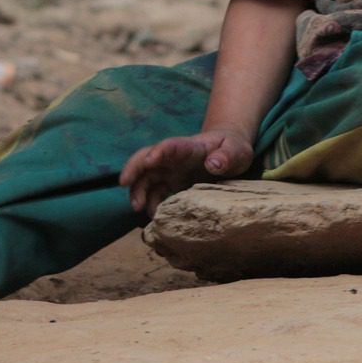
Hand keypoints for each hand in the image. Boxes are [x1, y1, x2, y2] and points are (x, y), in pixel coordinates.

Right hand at [120, 128, 253, 217]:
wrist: (229, 153)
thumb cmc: (233, 149)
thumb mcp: (237, 151)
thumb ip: (227, 157)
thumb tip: (212, 164)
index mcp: (189, 147)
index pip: (170, 146)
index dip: (158, 152)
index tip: (149, 161)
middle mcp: (173, 158)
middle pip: (146, 159)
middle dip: (133, 169)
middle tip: (124, 183)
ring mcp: (170, 172)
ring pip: (146, 178)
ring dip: (138, 191)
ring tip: (138, 208)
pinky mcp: (171, 185)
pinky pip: (155, 193)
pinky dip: (150, 203)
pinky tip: (153, 215)